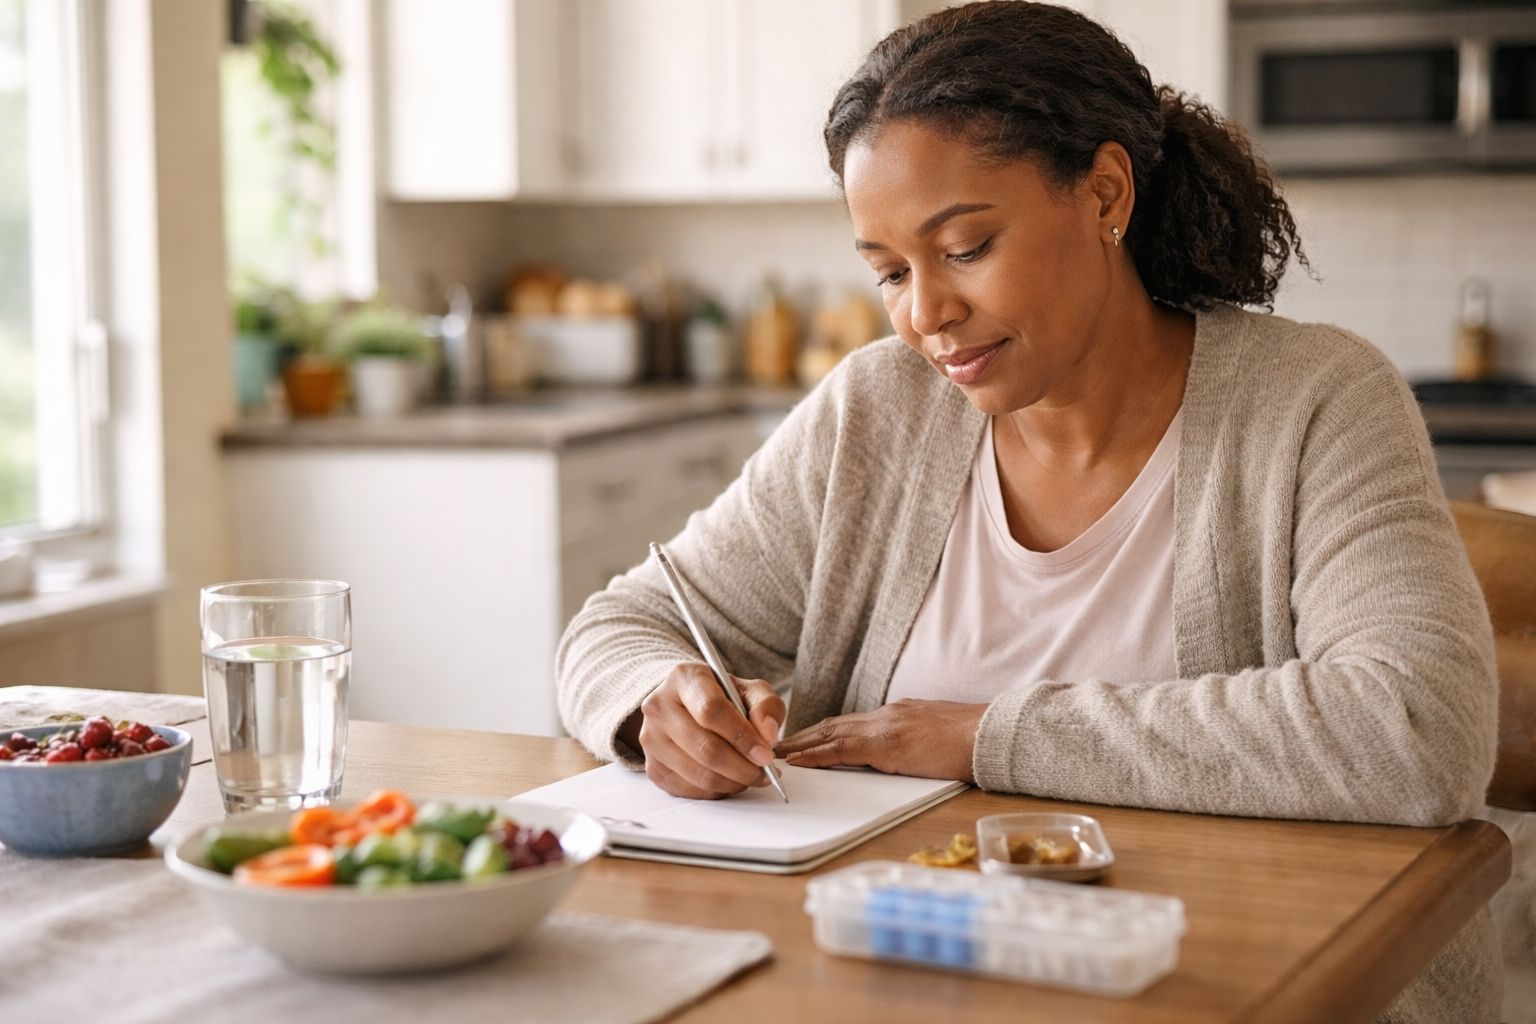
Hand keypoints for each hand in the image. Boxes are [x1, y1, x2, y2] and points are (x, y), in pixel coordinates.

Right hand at [619, 663, 785, 798]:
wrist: (686, 706)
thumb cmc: (721, 697)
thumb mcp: (749, 690)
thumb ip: (766, 706)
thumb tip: (768, 735)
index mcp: (683, 678)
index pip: (711, 710)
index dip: (742, 736)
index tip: (765, 754)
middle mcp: (659, 706)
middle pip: (705, 748)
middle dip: (743, 767)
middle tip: (765, 772)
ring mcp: (651, 739)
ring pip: (699, 774)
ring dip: (734, 782)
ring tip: (752, 776)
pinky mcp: (652, 768)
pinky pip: (690, 790)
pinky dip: (718, 791)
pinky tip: (731, 780)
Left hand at [776, 699, 986, 782]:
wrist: (990, 733)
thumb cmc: (974, 740)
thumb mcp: (938, 735)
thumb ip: (917, 740)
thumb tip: (908, 751)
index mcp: (900, 713)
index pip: (853, 722)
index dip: (826, 732)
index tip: (806, 739)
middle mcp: (887, 715)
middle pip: (835, 724)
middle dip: (805, 736)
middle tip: (779, 745)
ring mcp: (885, 726)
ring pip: (830, 734)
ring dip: (802, 745)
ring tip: (778, 753)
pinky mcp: (886, 744)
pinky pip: (840, 749)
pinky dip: (815, 755)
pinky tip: (798, 762)